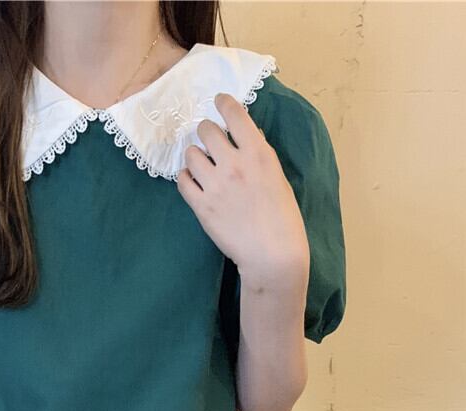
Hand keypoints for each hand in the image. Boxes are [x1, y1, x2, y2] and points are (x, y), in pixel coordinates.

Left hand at [177, 92, 309, 290]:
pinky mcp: (201, 206)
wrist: (272, 253)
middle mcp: (234, 164)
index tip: (218, 101)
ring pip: (191, 154)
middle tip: (210, 142)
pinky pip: (182, 180)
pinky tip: (193, 182)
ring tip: (202, 166)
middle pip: (206, 131)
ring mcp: (214, 185)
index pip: (234, 114)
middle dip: (207, 133)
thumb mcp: (277, 176)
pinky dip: (186, 178)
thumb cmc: (282, 217)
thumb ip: (258, 155)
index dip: (223, 103)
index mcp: (258, 153)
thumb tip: (242, 137)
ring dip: (195, 156)